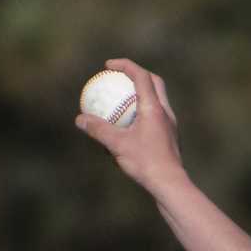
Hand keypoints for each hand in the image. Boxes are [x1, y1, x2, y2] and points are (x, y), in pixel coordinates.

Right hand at [75, 57, 184, 194]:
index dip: (125, 65)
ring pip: (157, 100)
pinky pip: (156, 116)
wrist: (170, 185)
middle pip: (154, 82)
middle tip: (120, 78)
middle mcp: (166, 112)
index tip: (109, 65)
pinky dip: (143, 112)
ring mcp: (170, 125)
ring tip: (123, 100)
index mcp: (154, 108)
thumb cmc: (146, 163)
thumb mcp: (117, 145)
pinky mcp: (170, 137)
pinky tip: (130, 126)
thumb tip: (80, 119)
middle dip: (137, 74)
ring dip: (141, 94)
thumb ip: (98, 130)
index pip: (141, 75)